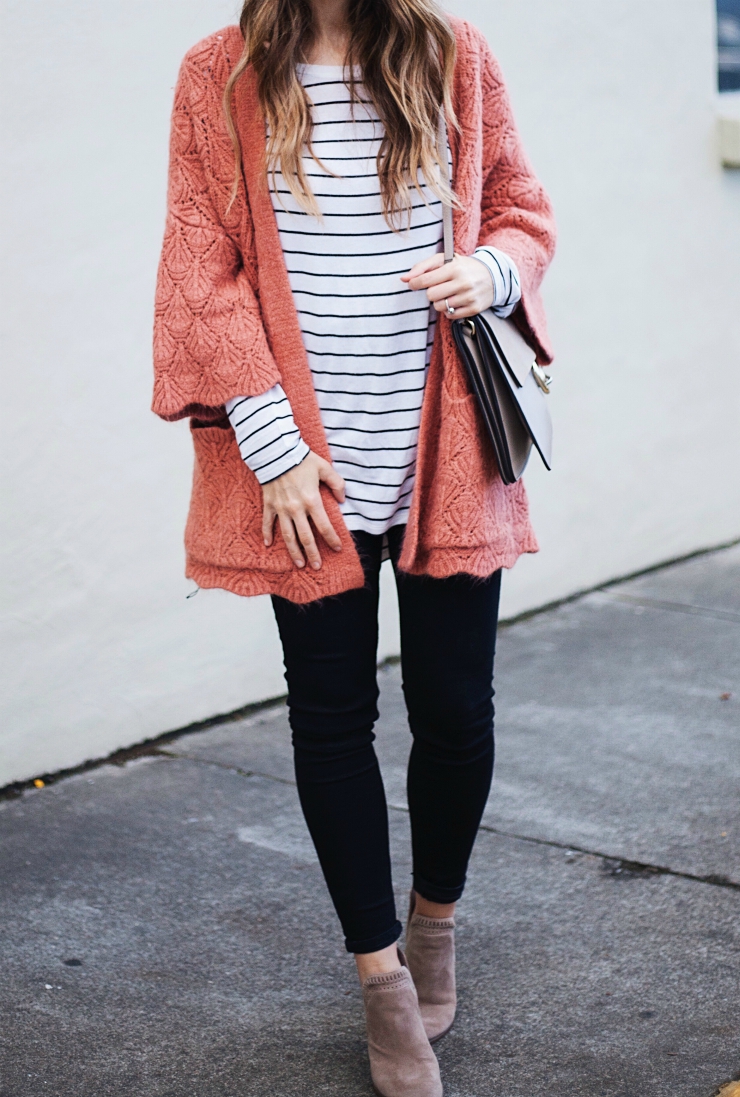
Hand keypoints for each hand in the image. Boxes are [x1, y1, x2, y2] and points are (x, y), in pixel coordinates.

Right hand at [262, 451, 344, 570]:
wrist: (276, 452)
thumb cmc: (301, 459)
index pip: (324, 526)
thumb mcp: (324, 468)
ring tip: (299, 564)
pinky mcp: (269, 505)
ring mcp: (281, 509)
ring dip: (294, 551)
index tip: (337, 548)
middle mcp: (296, 509)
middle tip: (317, 566)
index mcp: (312, 501)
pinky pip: (268, 522)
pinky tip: (268, 544)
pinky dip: (267, 534)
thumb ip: (336, 483)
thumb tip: (343, 498)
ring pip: (288, 535)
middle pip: (306, 537)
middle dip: (313, 554)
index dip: (332, 539)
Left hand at [401, 253, 493, 318]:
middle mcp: (463, 282)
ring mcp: (469, 297)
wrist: (492, 276)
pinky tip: (456, 301)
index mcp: (454, 268)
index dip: (415, 284)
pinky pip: (450, 316)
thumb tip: (404, 279)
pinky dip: (449, 310)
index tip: (413, 284)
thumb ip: (422, 267)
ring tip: (449, 294)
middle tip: (439, 287)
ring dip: (440, 302)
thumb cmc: (463, 267)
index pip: (426, 280)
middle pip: (431, 296)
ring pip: (439, 307)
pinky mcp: (474, 309)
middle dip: (431, 292)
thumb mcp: (444, 260)